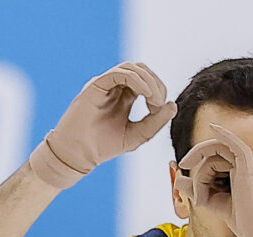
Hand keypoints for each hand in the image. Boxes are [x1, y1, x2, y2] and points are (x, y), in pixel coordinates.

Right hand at [30, 62, 176, 188]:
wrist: (79, 154)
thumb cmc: (104, 146)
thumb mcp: (137, 136)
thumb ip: (155, 122)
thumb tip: (173, 105)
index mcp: (124, 96)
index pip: (148, 82)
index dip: (159, 92)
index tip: (159, 111)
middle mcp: (115, 87)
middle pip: (142, 70)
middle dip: (156, 84)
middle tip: (158, 105)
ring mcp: (105, 84)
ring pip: (132, 68)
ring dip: (148, 81)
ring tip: (153, 101)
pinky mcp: (96, 85)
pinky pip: (119, 73)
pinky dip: (137, 81)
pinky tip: (145, 95)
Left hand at [176, 124, 252, 236]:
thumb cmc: (247, 223)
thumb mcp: (216, 203)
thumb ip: (199, 191)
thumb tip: (180, 181)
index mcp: (242, 173)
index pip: (214, 161)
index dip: (199, 174)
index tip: (192, 193)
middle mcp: (247, 164)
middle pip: (213, 154)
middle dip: (196, 164)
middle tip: (184, 172)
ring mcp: (250, 163)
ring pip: (216, 154)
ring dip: (202, 173)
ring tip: (200, 195)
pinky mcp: (249, 164)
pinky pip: (234, 143)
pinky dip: (224, 134)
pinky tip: (213, 127)